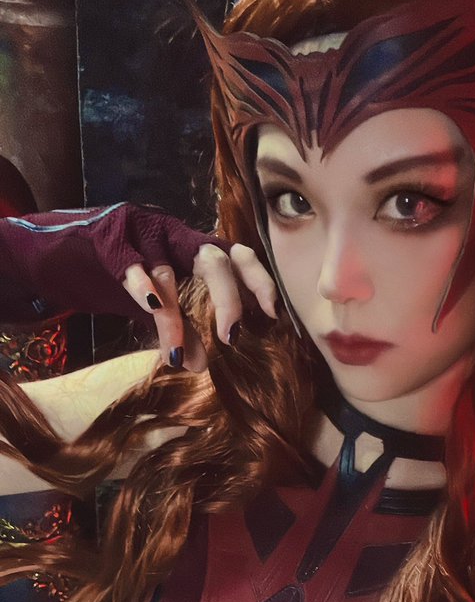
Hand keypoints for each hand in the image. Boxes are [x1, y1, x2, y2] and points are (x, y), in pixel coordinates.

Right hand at [123, 239, 277, 372]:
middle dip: (226, 299)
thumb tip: (200, 366)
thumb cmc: (129, 276)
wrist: (75, 250)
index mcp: (198, 248)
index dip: (259, 280)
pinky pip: (131, 266)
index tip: (272, 313)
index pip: (239, 256)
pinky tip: (150, 306)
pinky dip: (142, 287)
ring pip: (168, 272)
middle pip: (213, 260)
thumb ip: (183, 328)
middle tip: (231, 337)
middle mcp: (178, 236)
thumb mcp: (162, 305)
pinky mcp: (114, 239)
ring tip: (176, 353)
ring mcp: (146, 235)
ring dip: (173, 317)